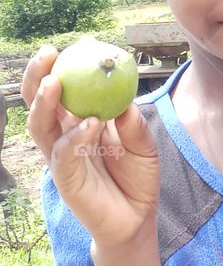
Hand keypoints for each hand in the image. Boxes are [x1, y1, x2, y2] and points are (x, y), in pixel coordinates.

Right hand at [23, 45, 159, 247]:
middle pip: (38, 102)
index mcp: (78, 122)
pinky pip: (63, 154)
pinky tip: (90, 123)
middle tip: (47, 54)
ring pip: (40, 125)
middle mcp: (64, 136)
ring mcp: (61, 157)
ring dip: (44, 102)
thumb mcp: (143, 145)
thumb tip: (124, 102)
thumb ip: (133, 124)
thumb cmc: (137, 178)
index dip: (58, 68)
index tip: (68, 45)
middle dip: (36, 76)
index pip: (61, 91)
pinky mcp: (66, 179)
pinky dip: (75, 136)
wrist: (138, 219)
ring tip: (54, 82)